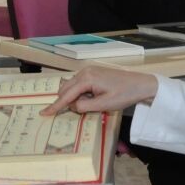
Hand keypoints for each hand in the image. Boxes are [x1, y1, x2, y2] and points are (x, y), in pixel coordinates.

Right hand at [39, 66, 158, 115]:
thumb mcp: (104, 104)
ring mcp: (88, 71)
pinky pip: (78, 84)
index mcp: (86, 78)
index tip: (44, 114)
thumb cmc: (124, 94)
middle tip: (77, 112)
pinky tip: (90, 99)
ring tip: (89, 105)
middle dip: (65, 102)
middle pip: (65, 89)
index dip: (55, 106)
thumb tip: (72, 107)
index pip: (66, 95)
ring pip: (71, 87)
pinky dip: (79, 93)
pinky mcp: (93, 73)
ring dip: (73, 98)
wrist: (140, 84)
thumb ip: (84, 107)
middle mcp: (84, 72)